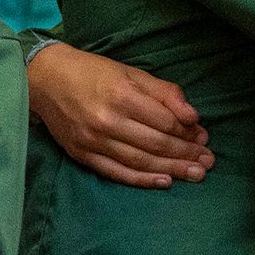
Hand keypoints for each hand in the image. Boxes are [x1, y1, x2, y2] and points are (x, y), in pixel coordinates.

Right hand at [29, 43, 211, 186]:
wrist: (45, 79)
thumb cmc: (93, 73)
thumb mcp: (130, 72)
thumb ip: (164, 93)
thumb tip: (192, 116)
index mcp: (122, 95)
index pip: (165, 121)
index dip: (188, 132)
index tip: (203, 137)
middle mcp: (108, 120)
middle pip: (156, 144)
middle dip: (186, 154)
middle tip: (208, 162)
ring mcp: (94, 141)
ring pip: (141, 162)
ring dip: (172, 170)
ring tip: (195, 174)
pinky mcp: (83, 155)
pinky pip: (118, 173)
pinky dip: (142, 180)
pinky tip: (164, 182)